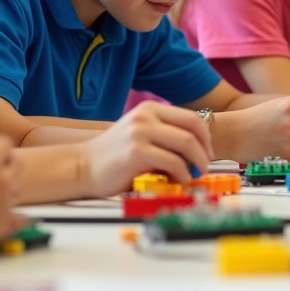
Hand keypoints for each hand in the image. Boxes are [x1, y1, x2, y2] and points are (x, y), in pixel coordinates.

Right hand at [0, 131, 26, 248]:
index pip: (4, 143)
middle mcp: (2, 180)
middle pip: (17, 164)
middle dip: (8, 161)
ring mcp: (4, 203)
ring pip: (17, 190)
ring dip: (9, 186)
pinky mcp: (1, 224)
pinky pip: (19, 219)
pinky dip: (19, 216)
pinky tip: (20, 216)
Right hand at [79, 102, 211, 196]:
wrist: (83, 167)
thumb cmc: (115, 157)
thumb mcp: (141, 135)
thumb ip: (166, 137)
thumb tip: (198, 153)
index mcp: (149, 108)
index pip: (191, 117)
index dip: (205, 137)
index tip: (206, 154)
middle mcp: (145, 115)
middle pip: (192, 128)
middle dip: (205, 150)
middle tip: (204, 167)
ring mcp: (140, 132)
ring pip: (186, 144)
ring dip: (196, 163)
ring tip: (193, 176)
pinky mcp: (136, 152)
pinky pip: (173, 162)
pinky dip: (183, 174)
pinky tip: (179, 181)